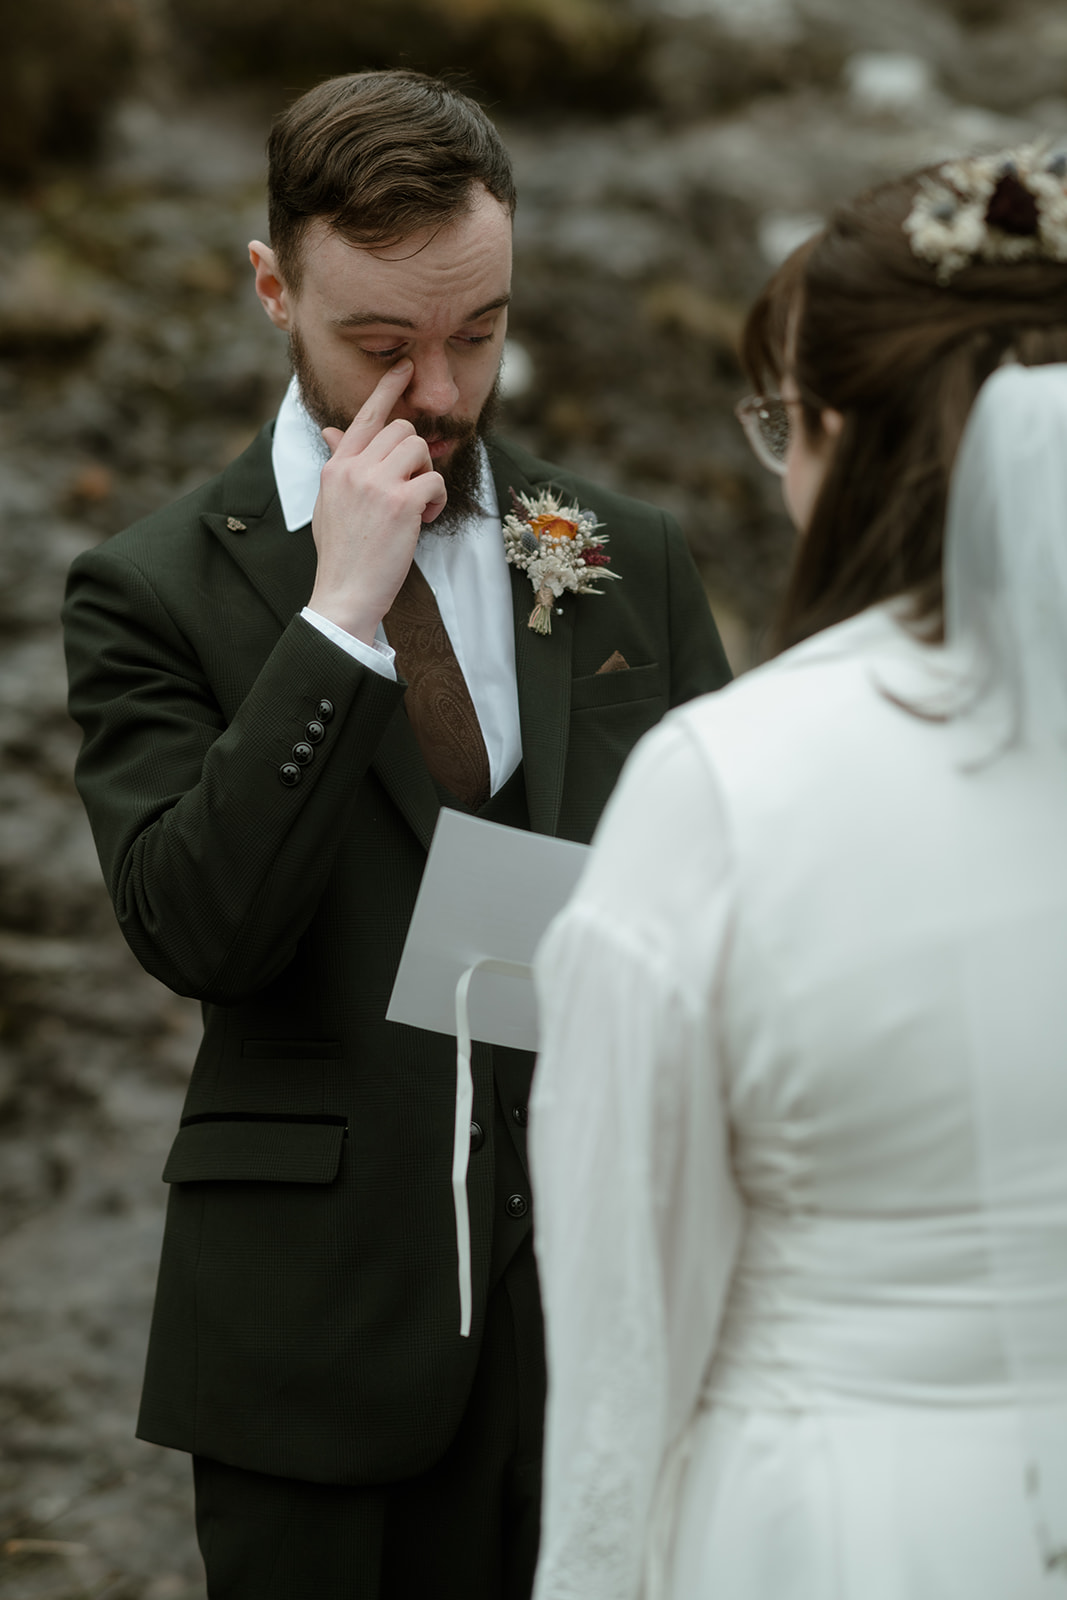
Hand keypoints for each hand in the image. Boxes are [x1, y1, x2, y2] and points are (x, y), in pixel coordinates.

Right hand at [307, 360, 446, 643]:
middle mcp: (354, 467)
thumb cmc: (341, 552)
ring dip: (428, 475)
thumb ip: (338, 463)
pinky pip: (435, 479)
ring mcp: (377, 484)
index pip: (366, 415)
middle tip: (412, 487)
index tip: (406, 367)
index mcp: (337, 466)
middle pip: (402, 429)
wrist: (344, 592)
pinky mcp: (402, 503)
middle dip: (417, 455)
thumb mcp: (329, 501)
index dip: (389, 388)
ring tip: (417, 505)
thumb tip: (332, 431)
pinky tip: (425, 520)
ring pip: (420, 448)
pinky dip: (437, 499)